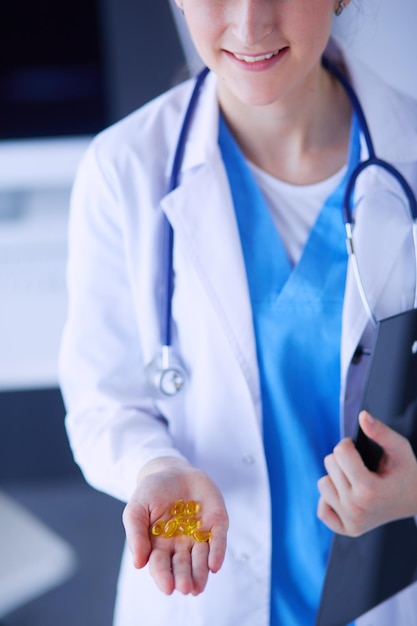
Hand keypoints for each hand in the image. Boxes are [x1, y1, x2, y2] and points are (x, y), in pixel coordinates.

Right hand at [122, 457, 228, 594]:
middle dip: (184, 577)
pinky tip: (214, 565)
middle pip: (183, 565)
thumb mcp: (136, 508)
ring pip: (201, 557)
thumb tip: (138, 564)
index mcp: (159, 545)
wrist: (172, 470)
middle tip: (185, 588)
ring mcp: (199, 534)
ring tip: (198, 585)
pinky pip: (218, 540)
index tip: (168, 587)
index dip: (164, 576)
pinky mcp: (216, 523)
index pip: (161, 565)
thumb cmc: (151, 491)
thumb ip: (136, 534)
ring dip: (200, 572)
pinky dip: (217, 552)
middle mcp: (181, 544)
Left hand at [317, 411, 416, 535]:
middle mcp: (356, 509)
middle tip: (362, 466)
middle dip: (343, 459)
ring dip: (336, 477)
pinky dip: (330, 499)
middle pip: (329, 465)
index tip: (359, 448)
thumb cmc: (408, 472)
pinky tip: (347, 495)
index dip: (348, 444)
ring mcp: (351, 522)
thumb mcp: (399, 448)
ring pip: (323, 484)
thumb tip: (362, 416)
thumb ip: (380, 431)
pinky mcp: (347, 530)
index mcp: (369, 490)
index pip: (340, 452)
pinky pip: (322, 510)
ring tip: (356, 479)